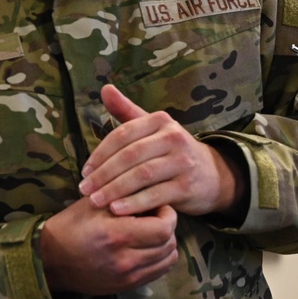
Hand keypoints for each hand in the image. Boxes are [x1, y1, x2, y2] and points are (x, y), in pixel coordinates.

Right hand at [40, 198, 177, 294]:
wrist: (51, 259)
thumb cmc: (71, 225)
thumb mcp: (94, 203)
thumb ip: (124, 197)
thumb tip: (152, 191)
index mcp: (116, 235)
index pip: (163, 228)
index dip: (167, 215)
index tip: (157, 205)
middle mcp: (126, 259)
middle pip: (169, 244)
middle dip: (168, 227)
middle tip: (155, 216)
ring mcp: (128, 276)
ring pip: (167, 260)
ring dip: (165, 244)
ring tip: (151, 232)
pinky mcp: (127, 286)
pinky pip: (158, 272)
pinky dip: (159, 258)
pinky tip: (147, 247)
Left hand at [78, 84, 244, 217]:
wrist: (212, 175)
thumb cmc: (171, 150)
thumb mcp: (152, 128)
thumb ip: (126, 111)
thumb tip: (105, 88)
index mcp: (160, 120)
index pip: (122, 135)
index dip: (100, 153)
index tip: (84, 171)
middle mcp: (173, 137)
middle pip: (130, 156)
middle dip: (103, 174)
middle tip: (84, 189)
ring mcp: (182, 162)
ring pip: (141, 176)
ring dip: (114, 190)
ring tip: (95, 201)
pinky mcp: (188, 186)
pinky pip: (156, 195)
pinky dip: (134, 203)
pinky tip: (117, 210)